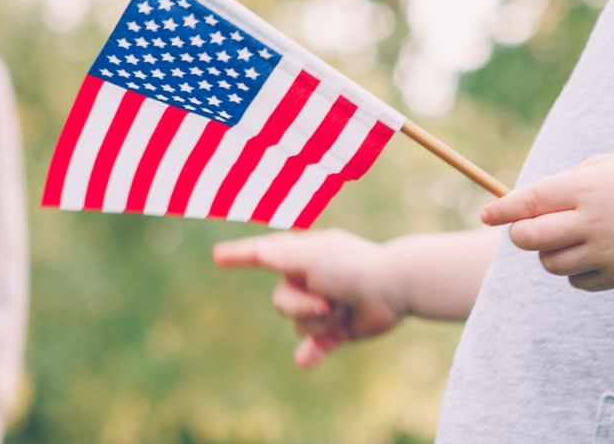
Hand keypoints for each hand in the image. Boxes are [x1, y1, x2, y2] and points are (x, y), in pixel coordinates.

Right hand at [212, 230, 408, 368]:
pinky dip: (311, 353)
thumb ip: (283, 256)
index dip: (240, 255)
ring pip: (299, 325)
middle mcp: (309, 280)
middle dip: (300, 306)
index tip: (219, 256)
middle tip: (328, 300)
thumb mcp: (313, 257)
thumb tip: (259, 251)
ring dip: (319, 322)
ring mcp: (323, 306)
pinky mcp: (338, 329)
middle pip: (280, 303)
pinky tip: (305, 361)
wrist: (395, 288)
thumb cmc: (353, 267)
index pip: (263, 255)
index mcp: (302, 256)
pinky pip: (315, 347)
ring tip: (343, 309)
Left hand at [479, 153, 613, 291]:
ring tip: (570, 240)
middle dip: (520, 236)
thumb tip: (522, 209)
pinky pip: (578, 282)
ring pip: (551, 264)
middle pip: (532, 238)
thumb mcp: (603, 167)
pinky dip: (577, 273)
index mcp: (586, 187)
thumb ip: (564, 184)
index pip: (531, 201)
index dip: (503, 210)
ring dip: (550, 255)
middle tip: (525, 232)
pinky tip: (595, 255)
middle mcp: (593, 219)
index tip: (486, 214)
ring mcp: (607, 250)